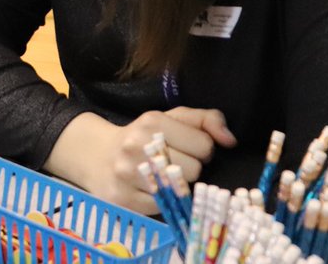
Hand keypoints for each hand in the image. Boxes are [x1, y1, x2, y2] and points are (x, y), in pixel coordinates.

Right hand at [44, 107, 237, 213]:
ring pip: (180, 191)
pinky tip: (149, 190)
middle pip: (195, 170)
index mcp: (152, 121)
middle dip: (190, 169)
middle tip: (174, 164)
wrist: (96, 155)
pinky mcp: (122, 200)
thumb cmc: (142, 137)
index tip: (187, 149)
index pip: (204, 145)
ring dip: (177, 187)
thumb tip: (231, 140)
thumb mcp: (171, 118)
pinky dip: (162, 202)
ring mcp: (127, 174)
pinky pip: (163, 208)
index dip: (201, 149)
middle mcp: (137, 145)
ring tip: (163, 177)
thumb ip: (205, 120)